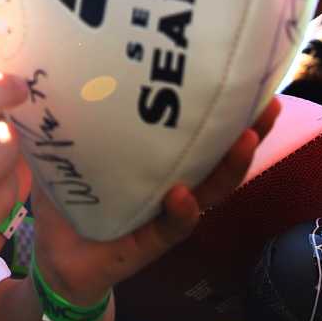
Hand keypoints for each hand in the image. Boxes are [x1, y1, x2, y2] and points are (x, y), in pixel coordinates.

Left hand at [31, 97, 278, 304]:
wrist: (54, 259)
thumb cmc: (68, 199)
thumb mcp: (67, 150)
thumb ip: (67, 114)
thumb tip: (59, 60)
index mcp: (158, 161)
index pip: (200, 133)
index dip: (227, 109)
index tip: (249, 79)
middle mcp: (172, 186)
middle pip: (219, 159)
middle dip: (249, 132)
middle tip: (267, 105)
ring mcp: (164, 218)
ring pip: (208, 193)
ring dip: (229, 168)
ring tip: (244, 141)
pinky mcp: (146, 247)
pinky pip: (169, 230)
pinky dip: (180, 213)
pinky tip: (183, 195)